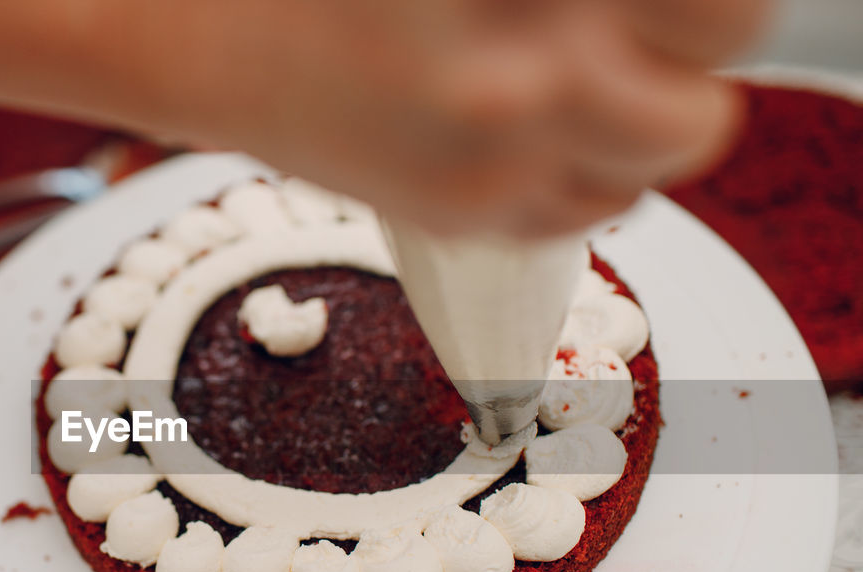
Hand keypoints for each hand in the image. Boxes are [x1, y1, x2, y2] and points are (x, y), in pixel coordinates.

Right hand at [145, 0, 770, 236]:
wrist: (192, 30)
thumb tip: (637, 18)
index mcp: (526, 9)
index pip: (711, 19)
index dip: (695, 16)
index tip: (661, 12)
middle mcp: (516, 95)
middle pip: (688, 124)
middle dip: (680, 77)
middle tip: (638, 39)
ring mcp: (480, 171)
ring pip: (631, 184)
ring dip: (629, 134)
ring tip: (578, 79)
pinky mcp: (444, 215)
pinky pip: (562, 217)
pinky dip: (567, 177)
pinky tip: (520, 120)